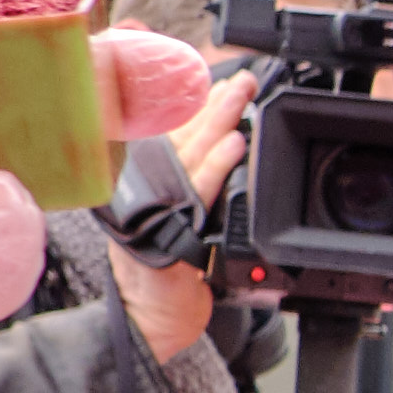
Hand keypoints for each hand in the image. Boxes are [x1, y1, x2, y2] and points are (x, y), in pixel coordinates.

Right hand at [104, 83, 252, 364]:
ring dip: (219, 122)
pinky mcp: (170, 234)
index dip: (193, 100)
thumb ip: (197, 183)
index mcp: (151, 181)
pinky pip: (197, 195)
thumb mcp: (182, 219)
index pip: (171, 131)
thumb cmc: (168, 272)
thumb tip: (225, 143)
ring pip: (190, 155)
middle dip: (213, 100)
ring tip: (241, 96)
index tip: (218, 72)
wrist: (149, 320)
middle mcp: (149, 190)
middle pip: (180, 135)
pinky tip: (235, 146)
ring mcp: (157, 210)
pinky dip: (217, 168)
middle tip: (243, 75)